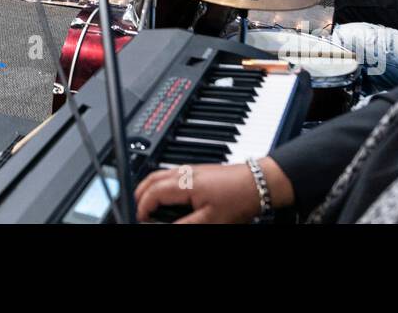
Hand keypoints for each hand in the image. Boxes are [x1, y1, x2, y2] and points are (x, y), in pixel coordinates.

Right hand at [135, 163, 262, 223]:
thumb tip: (161, 227)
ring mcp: (190, 169)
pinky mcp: (197, 171)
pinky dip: (162, 185)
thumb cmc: (237, 198)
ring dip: (151, 189)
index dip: (142, 208)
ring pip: (160, 175)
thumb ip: (183, 225)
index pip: (152, 193)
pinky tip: (168, 198)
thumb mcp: (209, 220)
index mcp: (183, 183)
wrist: (258, 183)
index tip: (140, 220)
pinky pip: (171, 175)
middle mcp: (183, 172)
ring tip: (150, 206)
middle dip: (140, 195)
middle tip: (139, 212)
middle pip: (151, 179)